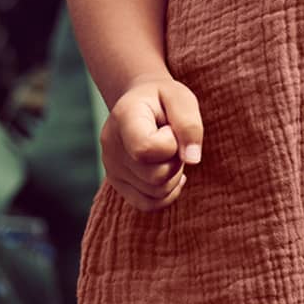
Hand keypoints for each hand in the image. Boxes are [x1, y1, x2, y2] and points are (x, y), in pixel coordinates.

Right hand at [102, 76, 203, 212]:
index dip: (170, 144)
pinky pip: (148, 204)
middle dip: (176, 161)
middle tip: (173, 140)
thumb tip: (193, 159)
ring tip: (167, 152)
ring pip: (156, 192)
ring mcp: (111, 166)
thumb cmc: (164, 99)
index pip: (145, 150)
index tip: (169, 127)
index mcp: (124, 117)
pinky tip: (170, 173)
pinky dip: (166, 194)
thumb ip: (190, 125)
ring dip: (173, 175)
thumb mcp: (182, 99)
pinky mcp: (117, 182)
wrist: (141, 103)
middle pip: (155, 176)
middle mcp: (110, 144)